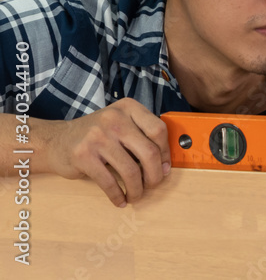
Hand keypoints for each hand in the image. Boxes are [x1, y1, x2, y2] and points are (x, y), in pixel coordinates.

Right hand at [41, 98, 170, 206]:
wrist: (56, 140)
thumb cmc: (96, 135)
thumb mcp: (120, 123)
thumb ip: (141, 135)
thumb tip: (165, 165)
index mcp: (128, 107)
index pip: (158, 130)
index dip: (165, 152)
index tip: (164, 167)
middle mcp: (114, 118)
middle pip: (148, 151)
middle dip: (155, 174)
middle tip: (153, 184)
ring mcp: (98, 136)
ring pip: (130, 170)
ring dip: (137, 189)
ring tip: (135, 195)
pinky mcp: (83, 155)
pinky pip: (109, 182)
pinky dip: (117, 195)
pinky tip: (120, 200)